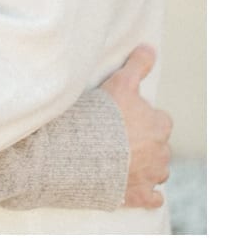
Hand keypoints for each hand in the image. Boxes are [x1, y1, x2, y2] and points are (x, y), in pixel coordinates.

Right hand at [100, 44, 172, 207]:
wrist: (83, 153)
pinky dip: (147, 193)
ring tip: (120, 160)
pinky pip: (153, 197)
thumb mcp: (119, 84)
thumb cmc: (102, 117)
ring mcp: (152, 175)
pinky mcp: (140, 195)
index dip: (141, 118)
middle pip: (158, 145)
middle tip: (117, 137)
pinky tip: (134, 185)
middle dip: (143, 142)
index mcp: (159, 125)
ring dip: (145, 166)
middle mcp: (161, 152)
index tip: (123, 118)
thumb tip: (149, 47)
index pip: (159, 120)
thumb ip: (137, 66)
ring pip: (157, 170)